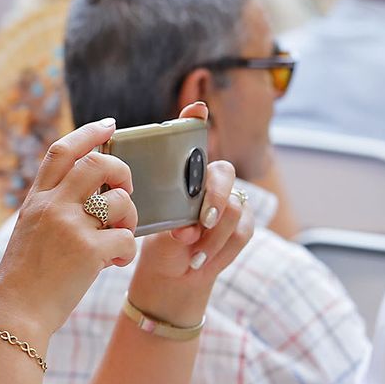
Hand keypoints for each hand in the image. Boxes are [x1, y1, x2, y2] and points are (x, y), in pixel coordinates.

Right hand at [0, 118, 139, 337]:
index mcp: (37, 199)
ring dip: (130, 219)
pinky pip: (126, 239)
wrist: (14, 312)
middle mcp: (51, 206)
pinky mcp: (87, 253)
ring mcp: (69, 227)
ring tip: (119, 239)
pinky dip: (127, 252)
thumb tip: (92, 193)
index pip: (62, 151)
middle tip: (125, 189)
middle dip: (121, 172)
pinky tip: (115, 264)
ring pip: (119, 202)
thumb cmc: (25, 277)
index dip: (89, 133)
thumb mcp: (29, 230)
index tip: (110, 125)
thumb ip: (53, 207)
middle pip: (97, 164)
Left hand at [126, 102, 254, 323]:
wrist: (169, 274)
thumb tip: (152, 206)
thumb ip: (146, 204)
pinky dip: (218, 248)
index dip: (196, 119)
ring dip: (211, 233)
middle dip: (213, 197)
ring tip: (188, 246)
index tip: (195, 109)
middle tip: (200, 219)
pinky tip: (198, 259)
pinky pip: (241, 231)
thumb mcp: (142, 220)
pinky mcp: (242, 225)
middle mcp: (209, 181)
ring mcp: (229, 201)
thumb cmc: (154, 242)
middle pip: (223, 173)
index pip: (194, 136)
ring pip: (234, 207)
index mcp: (182, 173)